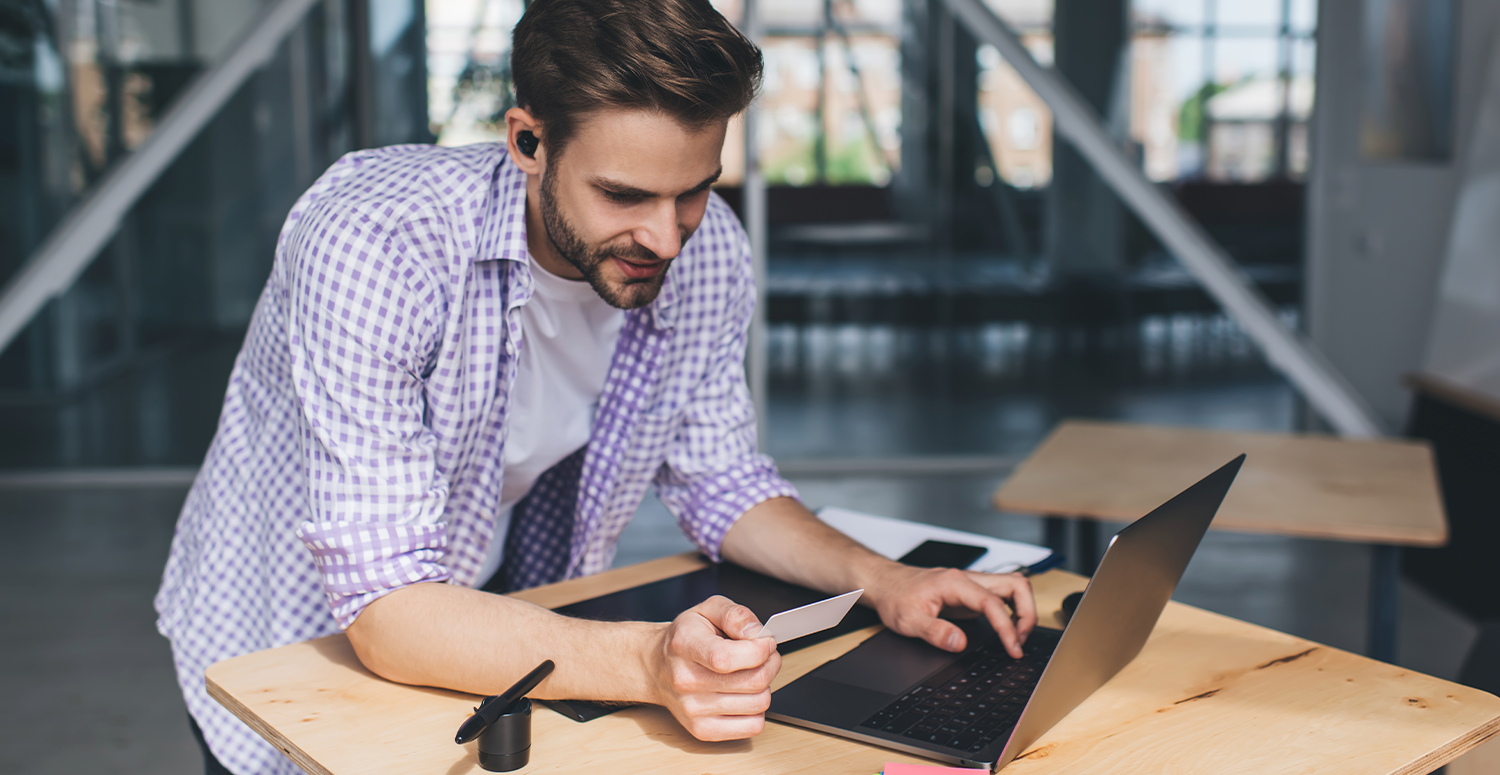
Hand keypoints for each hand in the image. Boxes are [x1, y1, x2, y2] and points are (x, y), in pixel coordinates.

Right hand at [649, 595, 781, 740]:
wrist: (655, 667)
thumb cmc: (685, 638)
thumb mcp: (707, 610)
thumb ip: (735, 615)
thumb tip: (756, 633)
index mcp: (684, 645)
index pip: (727, 658)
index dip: (759, 650)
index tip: (765, 642)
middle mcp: (685, 681)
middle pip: (752, 682)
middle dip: (770, 664)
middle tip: (765, 655)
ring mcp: (692, 710)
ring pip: (758, 704)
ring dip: (765, 687)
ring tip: (752, 673)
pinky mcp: (702, 730)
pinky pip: (752, 726)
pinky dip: (757, 710)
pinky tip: (744, 695)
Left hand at [870, 565, 1036, 657]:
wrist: (886, 584)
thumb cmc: (896, 597)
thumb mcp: (908, 621)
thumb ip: (935, 632)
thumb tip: (960, 644)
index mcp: (955, 583)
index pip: (993, 603)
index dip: (1007, 628)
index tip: (1012, 648)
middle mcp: (968, 579)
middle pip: (1016, 584)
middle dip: (1028, 613)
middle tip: (1020, 641)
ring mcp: (972, 584)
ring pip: (1013, 586)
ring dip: (1024, 610)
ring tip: (1017, 637)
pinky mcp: (971, 592)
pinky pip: (1002, 596)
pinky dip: (1013, 611)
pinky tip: (1007, 629)